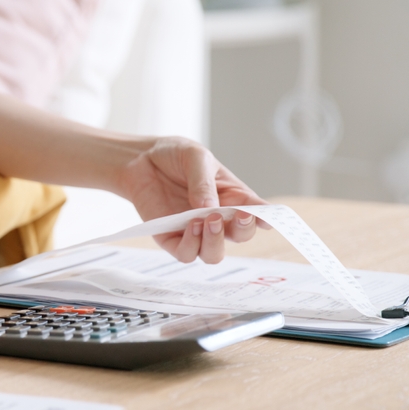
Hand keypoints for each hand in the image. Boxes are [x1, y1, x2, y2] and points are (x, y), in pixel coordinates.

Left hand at [116, 137, 267, 263]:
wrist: (140, 159)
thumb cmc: (174, 156)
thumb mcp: (195, 157)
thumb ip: (204, 182)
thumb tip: (211, 208)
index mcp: (233, 197)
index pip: (256, 212)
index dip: (266, 218)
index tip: (267, 220)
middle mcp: (217, 218)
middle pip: (240, 236)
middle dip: (243, 230)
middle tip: (238, 216)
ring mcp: (194, 230)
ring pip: (213, 253)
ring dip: (216, 242)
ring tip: (209, 220)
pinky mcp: (170, 237)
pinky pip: (185, 253)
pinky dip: (191, 245)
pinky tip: (190, 225)